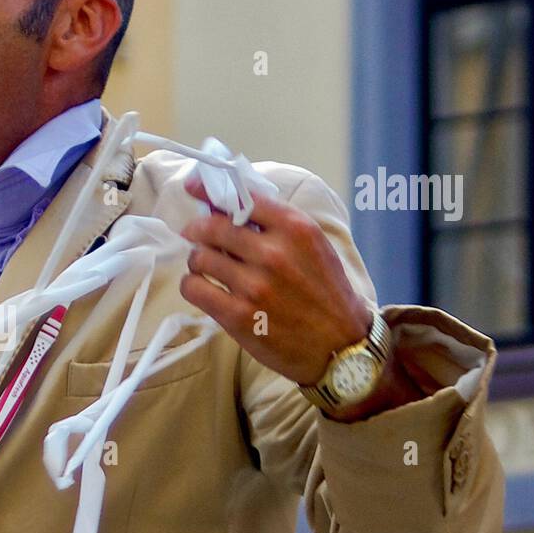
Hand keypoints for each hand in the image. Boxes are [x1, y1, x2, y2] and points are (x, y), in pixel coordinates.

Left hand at [178, 174, 370, 384]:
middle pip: (213, 227)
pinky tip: (202, 287)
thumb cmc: (326, 294)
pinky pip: (194, 288)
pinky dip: (192, 285)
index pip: (243, 198)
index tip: (194, 186)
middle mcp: (274, 254)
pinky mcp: (238, 316)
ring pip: (199, 257)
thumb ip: (276, 225)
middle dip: (198, 229)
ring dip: (197, 260)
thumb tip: (228, 205)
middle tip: (195, 234)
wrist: (341, 346)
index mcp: (297, 229)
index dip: (211, 191)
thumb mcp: (313, 247)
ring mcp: (254, 286)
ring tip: (206, 266)